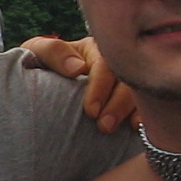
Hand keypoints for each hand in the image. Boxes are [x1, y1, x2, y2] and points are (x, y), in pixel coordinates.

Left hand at [21, 36, 136, 134]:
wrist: (36, 89)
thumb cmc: (36, 65)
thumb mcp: (37, 52)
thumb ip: (52, 52)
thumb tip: (78, 68)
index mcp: (94, 49)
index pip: (104, 64)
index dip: (100, 87)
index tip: (90, 111)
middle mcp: (114, 65)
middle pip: (126, 80)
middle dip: (117, 104)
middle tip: (104, 126)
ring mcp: (124, 84)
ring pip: (138, 93)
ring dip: (130, 111)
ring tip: (117, 130)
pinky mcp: (129, 102)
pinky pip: (144, 106)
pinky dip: (142, 116)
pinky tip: (136, 128)